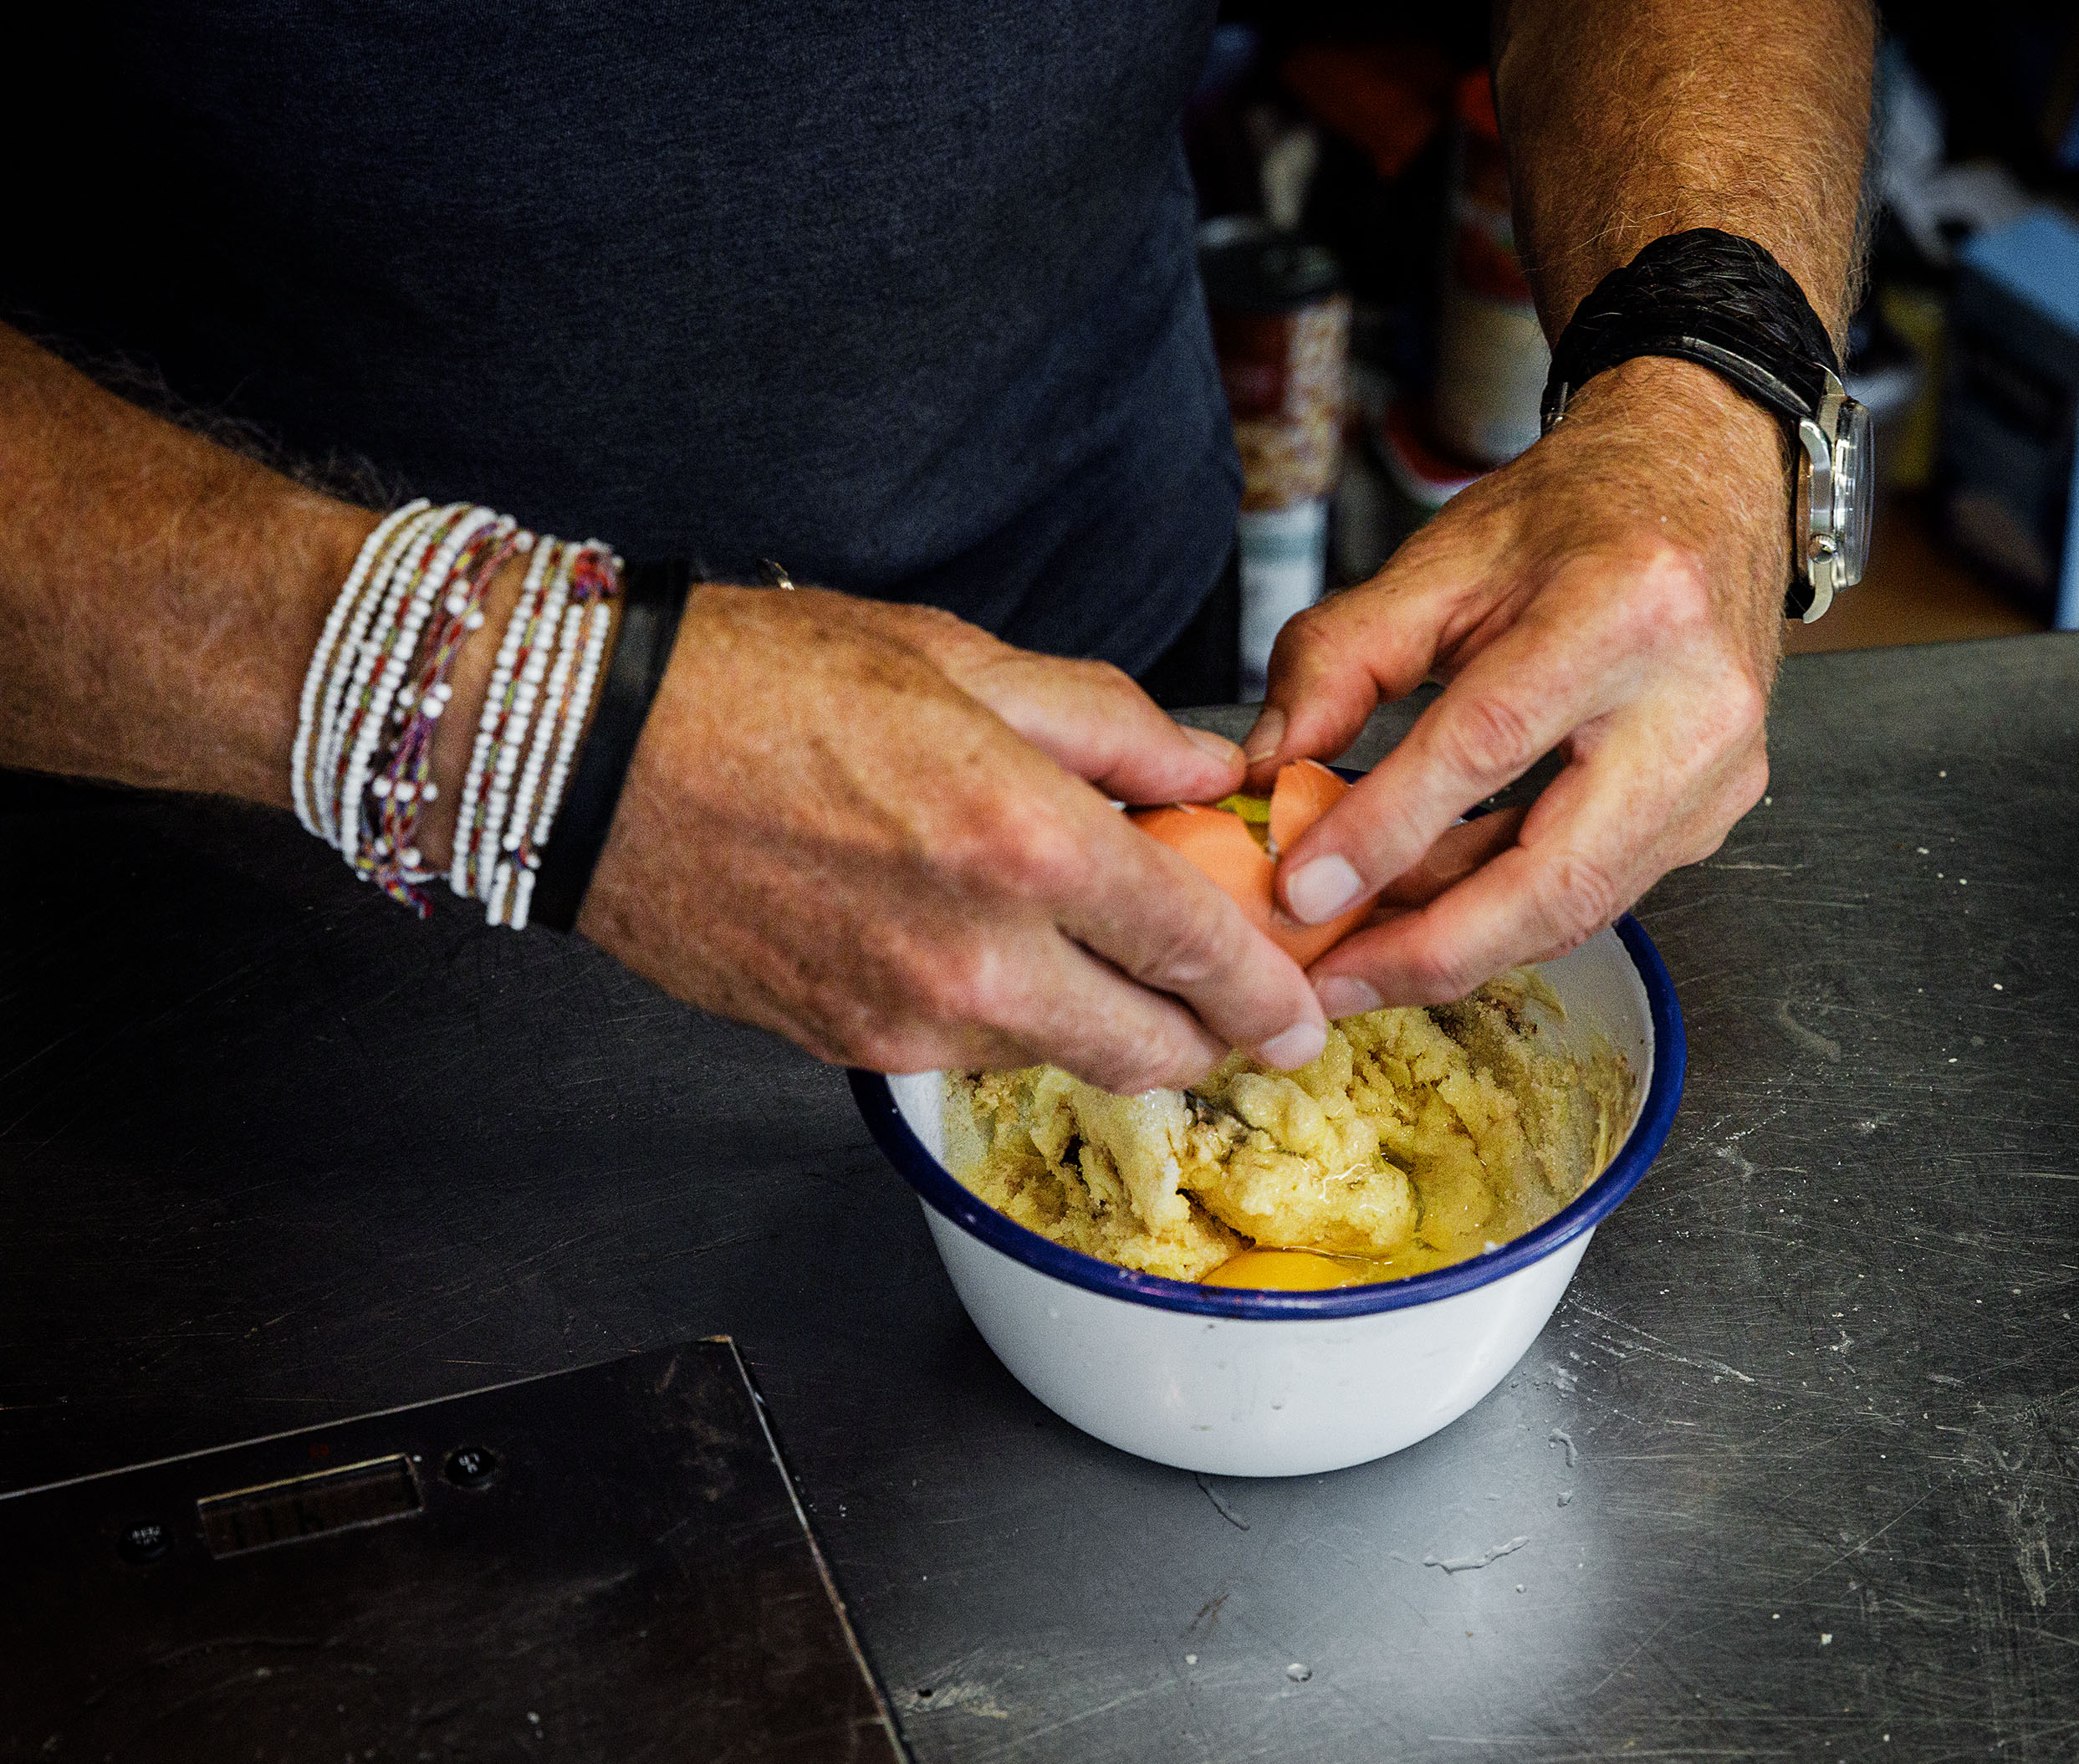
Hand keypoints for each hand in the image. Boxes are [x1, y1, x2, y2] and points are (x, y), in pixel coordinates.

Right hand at [566, 586, 1328, 1092]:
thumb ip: (1110, 727)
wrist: (593, 757)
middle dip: (1210, 1035)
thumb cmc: (761, 683)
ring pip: (1064, 1059)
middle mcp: (977, 956)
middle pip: (1151, 1051)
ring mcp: (908, 1016)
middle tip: (1229, 998)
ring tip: (1096, 945)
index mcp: (1022, 842)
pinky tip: (991, 945)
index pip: (1199, 952)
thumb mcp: (961, 662)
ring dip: (1107, 1022)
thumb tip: (1206, 777)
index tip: (1301, 1006)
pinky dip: (1014, 1016)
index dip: (1269, 992)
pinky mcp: (848, 1045)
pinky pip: (973, 1051)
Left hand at [1246, 357, 1785, 1013]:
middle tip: (1330, 983)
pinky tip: (1427, 914)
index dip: (1387, 831)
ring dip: (1459, 943)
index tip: (1302, 892)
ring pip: (1578, 907)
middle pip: (1555, 877)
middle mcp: (1695, 702)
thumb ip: (1340, 660)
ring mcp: (1721, 771)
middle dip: (1430, 950)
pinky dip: (1503, 912)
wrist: (1707, 484)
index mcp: (1625, 609)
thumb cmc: (1577, 514)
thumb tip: (1269, 771)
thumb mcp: (1441, 558)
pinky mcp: (1716, 812)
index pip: (1488, 745)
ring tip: (1357, 955)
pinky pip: (1596, 892)